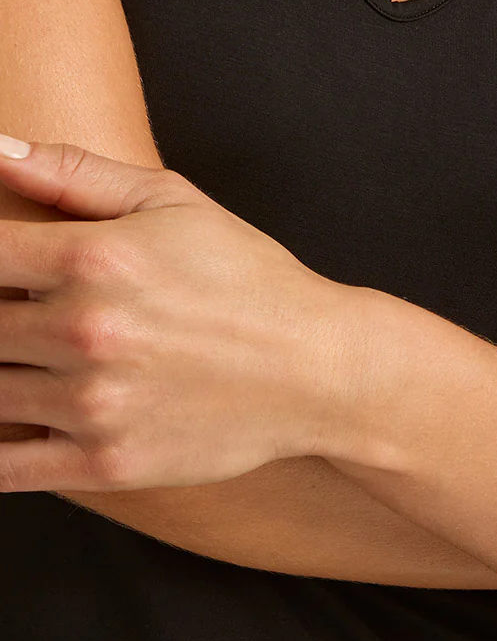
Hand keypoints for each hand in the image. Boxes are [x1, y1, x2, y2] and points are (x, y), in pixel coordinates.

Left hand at [0, 133, 345, 492]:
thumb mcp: (174, 203)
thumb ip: (75, 172)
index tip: (6, 272)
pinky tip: (11, 426)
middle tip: (23, 322)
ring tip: (31, 361)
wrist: (320, 369)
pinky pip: (5, 468)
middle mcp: (84, 330)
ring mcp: (93, 403)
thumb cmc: (250, 281)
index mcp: (93, 257)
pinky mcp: (106, 463)